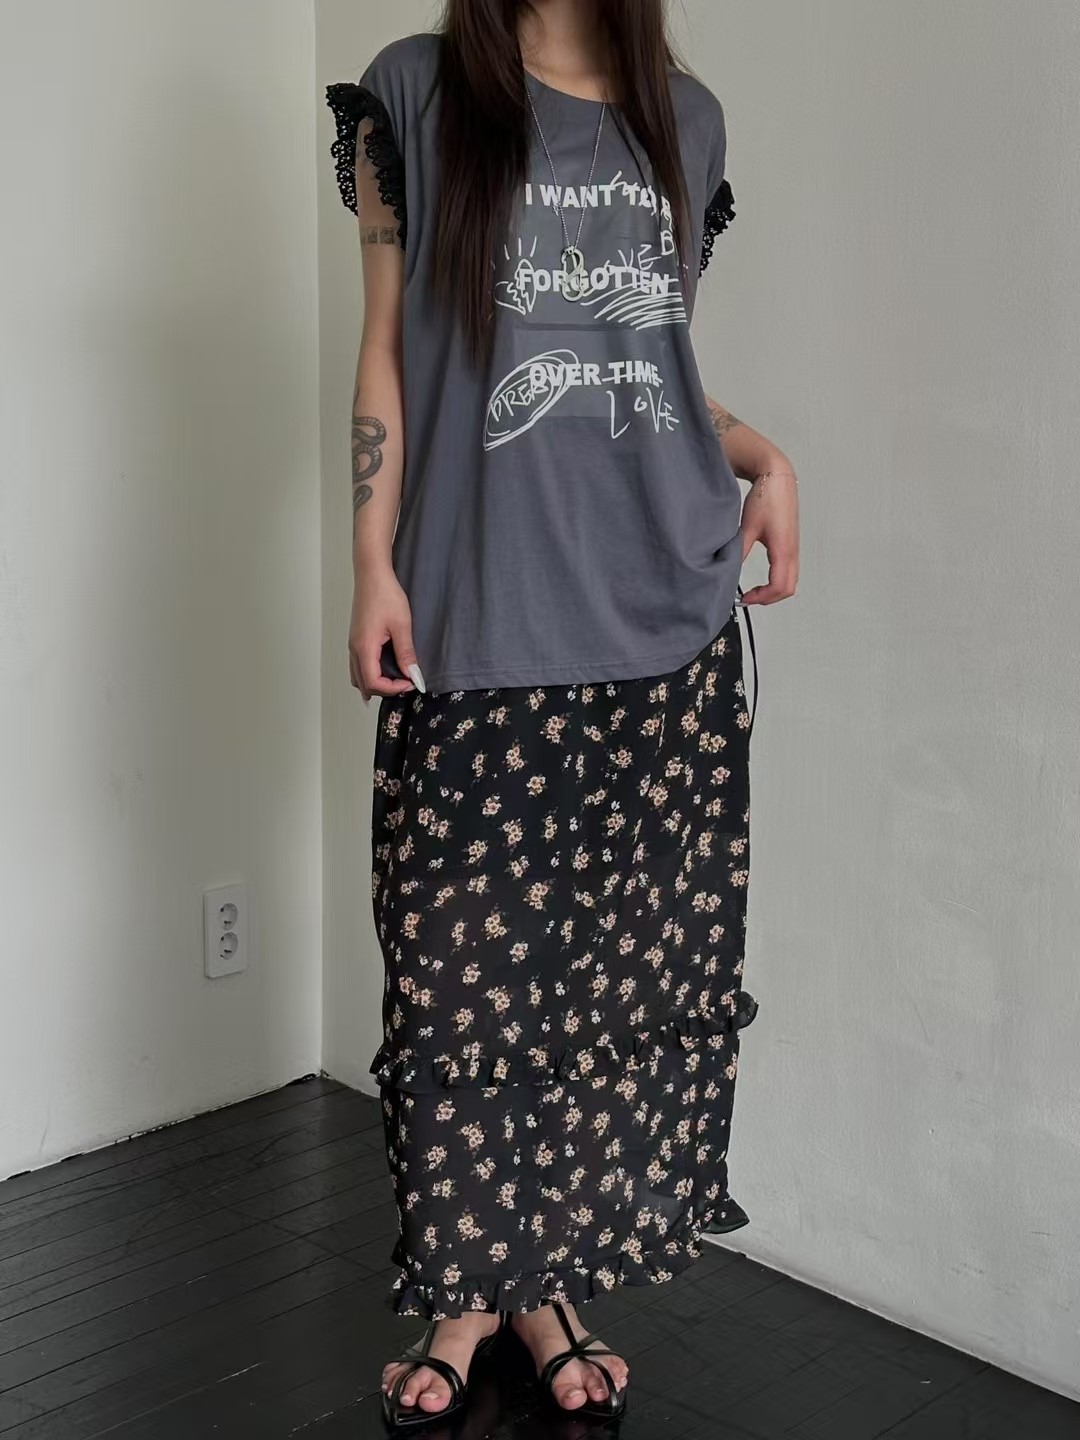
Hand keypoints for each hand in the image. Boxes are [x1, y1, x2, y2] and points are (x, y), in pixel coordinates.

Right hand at [347, 567, 423, 700]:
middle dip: (385, 690)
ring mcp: (353, 644)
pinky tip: (383, 673)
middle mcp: (354, 649)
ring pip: (358, 677)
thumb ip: (406, 653)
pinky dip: (369, 675)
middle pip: (363, 684)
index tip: (411, 682)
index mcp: (364, 647)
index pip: (373, 682)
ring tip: (396, 681)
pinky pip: (357, 666)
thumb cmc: (385, 594)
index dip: (393, 688)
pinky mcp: (356, 639)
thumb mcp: (402, 625)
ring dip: (375, 684)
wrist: (372, 574)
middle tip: (406, 683)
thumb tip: (413, 675)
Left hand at [739, 469, 798, 604]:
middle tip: (749, 599)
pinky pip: (790, 570)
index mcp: (783, 549)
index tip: (745, 598)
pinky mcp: (791, 544)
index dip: (761, 598)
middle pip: (788, 588)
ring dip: (774, 591)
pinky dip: (778, 580)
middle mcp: (792, 551)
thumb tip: (730, 569)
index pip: (779, 586)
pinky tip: (763, 578)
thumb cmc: (766, 497)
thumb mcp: (747, 526)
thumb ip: (740, 550)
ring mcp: (794, 548)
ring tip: (755, 592)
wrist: (777, 478)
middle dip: (769, 599)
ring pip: (791, 580)